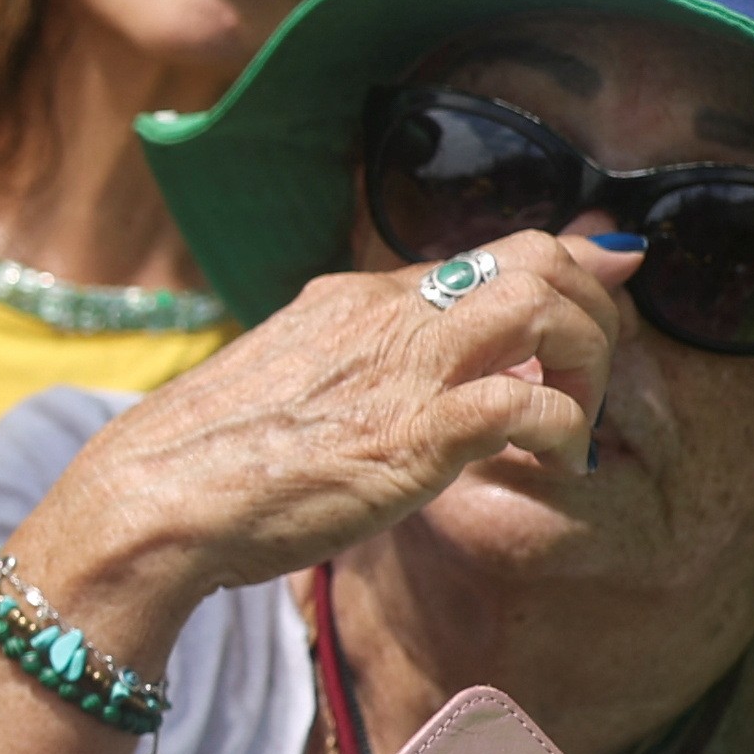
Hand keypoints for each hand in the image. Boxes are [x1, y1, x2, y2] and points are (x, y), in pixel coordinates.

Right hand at [10, 234, 628, 636]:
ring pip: (547, 306)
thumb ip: (347, 373)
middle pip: (534, 257)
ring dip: (591, 361)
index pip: (483, 253)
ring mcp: (404, 367)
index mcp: (350, 297)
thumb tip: (384, 393)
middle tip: (593, 377)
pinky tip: (557, 469)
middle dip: (593, 310)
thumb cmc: (205, 463)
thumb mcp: (283, 387)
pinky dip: (568, 433)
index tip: (600, 294)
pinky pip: (534, 403)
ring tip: (578, 421)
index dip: (561, 268)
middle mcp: (384, 313)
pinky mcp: (420, 431)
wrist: (152, 499)